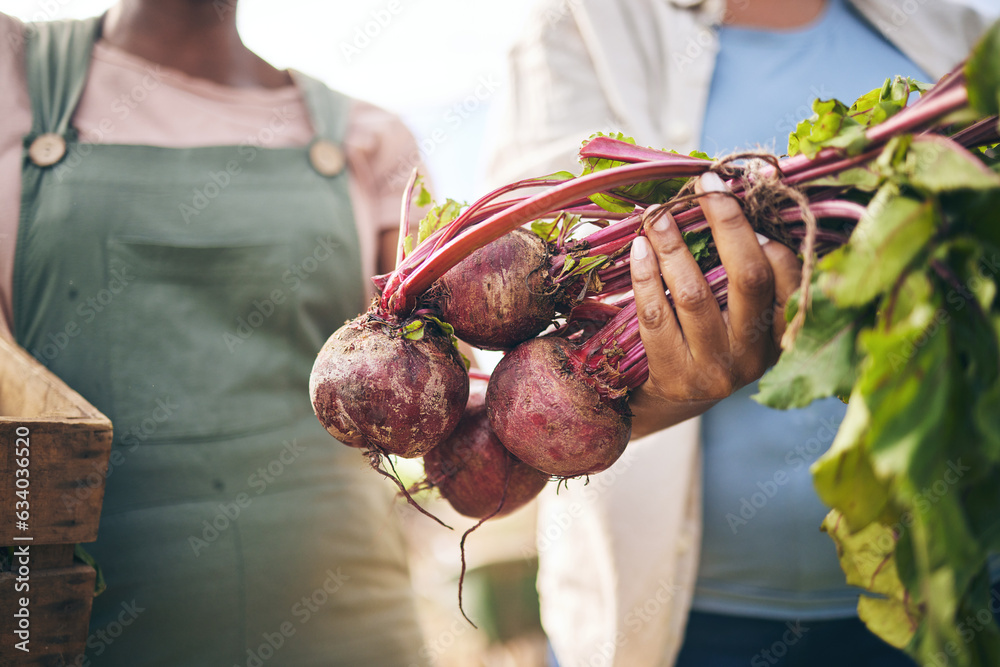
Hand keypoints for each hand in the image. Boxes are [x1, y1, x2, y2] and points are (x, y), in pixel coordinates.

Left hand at [627, 171, 800, 437]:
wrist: (670, 402)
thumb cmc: (708, 342)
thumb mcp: (740, 316)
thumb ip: (745, 271)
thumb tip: (739, 193)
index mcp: (781, 335)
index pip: (787, 278)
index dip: (763, 234)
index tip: (732, 196)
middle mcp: (753, 354)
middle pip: (747, 278)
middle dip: (725, 223)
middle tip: (704, 187)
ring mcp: (714, 369)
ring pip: (695, 294)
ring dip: (674, 245)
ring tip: (657, 214)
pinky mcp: (674, 376)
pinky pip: (656, 316)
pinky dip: (645, 277)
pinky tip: (638, 249)